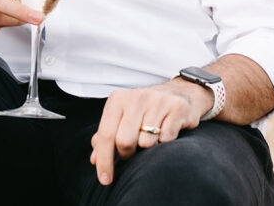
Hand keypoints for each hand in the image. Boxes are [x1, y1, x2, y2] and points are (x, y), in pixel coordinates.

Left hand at [89, 78, 211, 184]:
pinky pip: (166, 139)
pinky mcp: (177, 108)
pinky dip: (165, 142)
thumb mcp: (121, 117)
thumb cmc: (144, 109)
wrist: (179, 93)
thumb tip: (94, 159)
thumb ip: (106, 137)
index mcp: (118, 99)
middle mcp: (136, 97)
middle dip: (128, 154)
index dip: (104, 160)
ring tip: (152, 136)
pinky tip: (166, 131)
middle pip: (125, 141)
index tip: (105, 180)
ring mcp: (158, 101)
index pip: (106, 135)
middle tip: (134, 151)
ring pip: (147, 143)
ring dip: (149, 148)